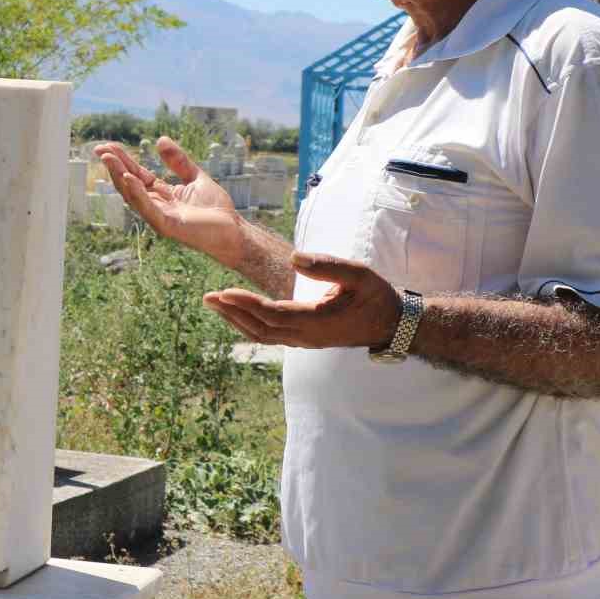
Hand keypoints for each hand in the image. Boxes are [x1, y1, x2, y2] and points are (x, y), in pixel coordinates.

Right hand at [93, 137, 243, 265]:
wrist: (234, 232)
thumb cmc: (216, 210)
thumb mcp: (196, 177)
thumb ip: (179, 161)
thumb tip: (160, 139)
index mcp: (161, 195)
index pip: (137, 175)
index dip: (123, 160)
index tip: (108, 146)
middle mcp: (156, 206)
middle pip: (130, 184)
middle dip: (114, 167)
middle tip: (100, 149)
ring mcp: (159, 217)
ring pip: (133, 196)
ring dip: (119, 177)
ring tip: (109, 159)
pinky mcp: (168, 226)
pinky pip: (148, 208)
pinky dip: (137, 194)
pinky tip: (129, 178)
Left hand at [202, 252, 401, 348]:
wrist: (392, 324)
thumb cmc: (377, 296)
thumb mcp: (359, 274)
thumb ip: (328, 266)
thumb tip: (294, 257)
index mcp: (317, 322)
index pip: (273, 315)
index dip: (246, 304)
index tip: (224, 293)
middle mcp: (307, 337)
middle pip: (260, 329)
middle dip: (232, 312)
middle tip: (208, 296)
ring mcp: (304, 341)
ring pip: (262, 335)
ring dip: (237, 320)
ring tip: (215, 303)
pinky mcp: (304, 339)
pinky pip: (270, 335)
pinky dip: (250, 324)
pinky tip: (237, 312)